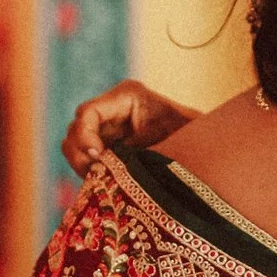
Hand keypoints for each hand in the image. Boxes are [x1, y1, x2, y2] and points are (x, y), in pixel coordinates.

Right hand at [62, 81, 197, 173]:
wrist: (203, 144)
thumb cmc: (192, 133)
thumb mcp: (173, 134)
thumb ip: (142, 142)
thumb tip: (107, 156)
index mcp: (127, 96)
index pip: (88, 112)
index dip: (85, 135)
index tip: (98, 157)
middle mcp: (112, 108)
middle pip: (75, 128)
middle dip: (80, 152)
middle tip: (95, 171)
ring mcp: (107, 126)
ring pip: (73, 143)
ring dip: (81, 162)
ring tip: (98, 177)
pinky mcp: (106, 145)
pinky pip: (84, 157)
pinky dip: (87, 169)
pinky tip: (102, 180)